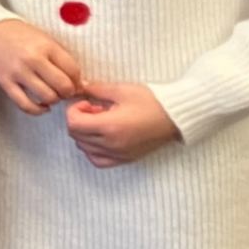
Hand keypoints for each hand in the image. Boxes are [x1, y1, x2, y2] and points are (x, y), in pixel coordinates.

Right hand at [0, 18, 85, 113]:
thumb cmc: (19, 35)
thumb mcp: (44, 38)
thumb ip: (61, 58)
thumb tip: (79, 82)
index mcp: (45, 46)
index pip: (73, 70)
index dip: (78, 80)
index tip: (76, 83)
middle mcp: (33, 60)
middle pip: (62, 86)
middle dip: (69, 92)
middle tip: (65, 90)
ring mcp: (18, 73)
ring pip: (47, 97)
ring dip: (54, 100)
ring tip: (53, 95)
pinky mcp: (6, 83)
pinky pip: (26, 104)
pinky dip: (38, 110)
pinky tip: (43, 106)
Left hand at [66, 81, 180, 166]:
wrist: (176, 117)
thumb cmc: (152, 102)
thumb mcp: (121, 90)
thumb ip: (96, 89)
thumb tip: (79, 88)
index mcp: (110, 126)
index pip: (73, 124)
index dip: (74, 110)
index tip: (87, 102)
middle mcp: (112, 144)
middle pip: (76, 136)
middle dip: (79, 120)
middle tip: (95, 109)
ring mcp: (119, 154)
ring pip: (84, 148)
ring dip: (85, 134)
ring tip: (101, 121)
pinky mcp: (126, 159)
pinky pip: (98, 160)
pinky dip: (93, 150)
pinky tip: (101, 137)